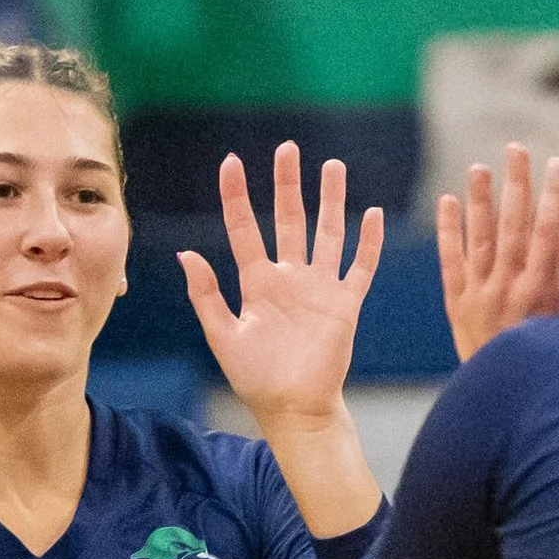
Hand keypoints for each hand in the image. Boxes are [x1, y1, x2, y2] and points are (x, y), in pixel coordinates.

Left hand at [180, 142, 383, 429]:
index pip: (244, 228)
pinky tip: (374, 215)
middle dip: (288, 184)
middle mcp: (290, 278)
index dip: (237, 196)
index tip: (231, 163)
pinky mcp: (345, 305)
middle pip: (289, 219)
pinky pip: (360, 268)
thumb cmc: (256, 380)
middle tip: (287, 148)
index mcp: (258, 282)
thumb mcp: (223, 336)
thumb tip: (185, 255)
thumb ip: (207, 295)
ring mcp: (320, 288)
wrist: (293, 410)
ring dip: (331, 200)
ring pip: (327, 232)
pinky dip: (368, 243)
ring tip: (332, 166)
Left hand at [437, 143, 558, 361]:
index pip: (549, 231)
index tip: (557, 163)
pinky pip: (449, 261)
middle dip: (516, 184)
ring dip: (479, 199)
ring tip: (479, 167)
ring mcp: (477, 295)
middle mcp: (507, 287)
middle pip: (513, 224)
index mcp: (541, 291)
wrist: (501, 406)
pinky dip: (448, 231)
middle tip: (516, 148)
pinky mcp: (455, 306)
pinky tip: (447, 202)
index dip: (554, 195)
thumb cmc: (549, 370)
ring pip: (479, 236)